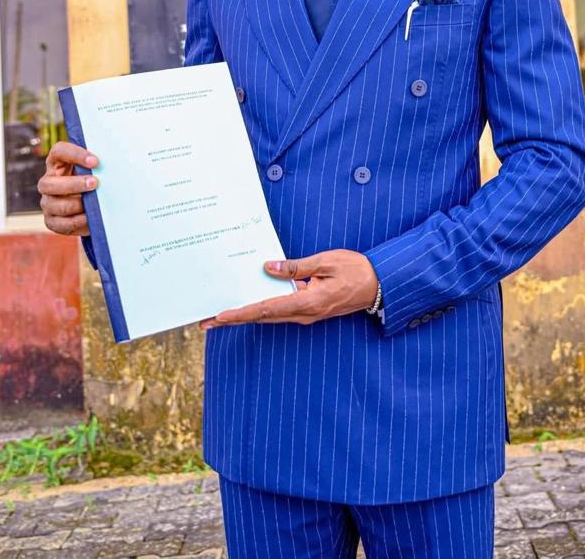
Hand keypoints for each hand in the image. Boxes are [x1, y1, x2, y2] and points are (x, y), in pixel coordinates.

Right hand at [37, 141, 98, 235]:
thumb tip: (118, 164)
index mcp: (57, 163)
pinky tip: (89, 218)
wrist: (92, 207)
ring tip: (94, 204)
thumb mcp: (95, 171)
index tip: (95, 161)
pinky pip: (60, 223)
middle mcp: (48, 182)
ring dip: (75, 204)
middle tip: (95, 183)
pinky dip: (76, 221)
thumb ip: (99, 166)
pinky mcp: (52, 220)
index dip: (75, 155)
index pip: (59, 152)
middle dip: (73, 184)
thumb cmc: (94, 182)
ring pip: (53, 204)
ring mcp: (48, 202)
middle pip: (49, 183)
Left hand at [199, 249, 378, 327]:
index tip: (220, 316)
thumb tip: (268, 268)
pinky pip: (280, 310)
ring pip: (268, 316)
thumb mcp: (325, 262)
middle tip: (205, 321)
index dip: (241, 313)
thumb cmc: (355, 269)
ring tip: (218, 315)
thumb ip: (297, 267)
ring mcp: (306, 314)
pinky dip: (260, 308)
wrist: (379, 285)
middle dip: (233, 318)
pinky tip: (248, 302)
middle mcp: (304, 314)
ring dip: (244, 315)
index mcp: (308, 302)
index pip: (267, 309)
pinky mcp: (308, 309)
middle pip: (262, 317)